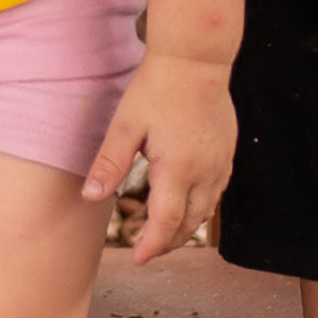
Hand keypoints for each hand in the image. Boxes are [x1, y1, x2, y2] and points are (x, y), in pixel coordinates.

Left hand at [83, 45, 237, 265]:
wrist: (196, 58)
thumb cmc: (157, 88)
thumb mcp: (125, 125)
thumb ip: (109, 164)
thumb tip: (89, 196)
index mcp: (178, 169)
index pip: (166, 223)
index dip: (151, 245)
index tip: (138, 259)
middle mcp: (205, 172)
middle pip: (189, 223)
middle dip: (168, 242)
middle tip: (148, 251)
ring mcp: (221, 162)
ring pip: (206, 210)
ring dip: (186, 227)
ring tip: (165, 234)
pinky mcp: (227, 152)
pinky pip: (217, 192)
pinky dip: (201, 207)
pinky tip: (189, 204)